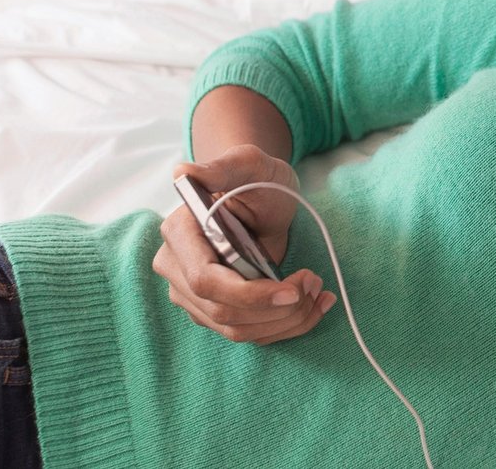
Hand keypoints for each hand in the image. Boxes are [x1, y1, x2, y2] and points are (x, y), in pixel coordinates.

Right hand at [152, 143, 336, 344]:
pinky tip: (313, 306)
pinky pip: (247, 331)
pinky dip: (284, 325)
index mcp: (179, 233)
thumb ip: (221, 167)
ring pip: (237, 329)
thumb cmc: (256, 177)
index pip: (205, 280)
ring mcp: (192, 293)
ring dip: (285, 320)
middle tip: (315, 283)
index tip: (292, 290)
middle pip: (223, 311)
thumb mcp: (248, 163)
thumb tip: (183, 172)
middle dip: (275, 307)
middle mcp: (177, 268)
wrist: (262, 196)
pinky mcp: (213, 308)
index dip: (249, 294)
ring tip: (318, 291)